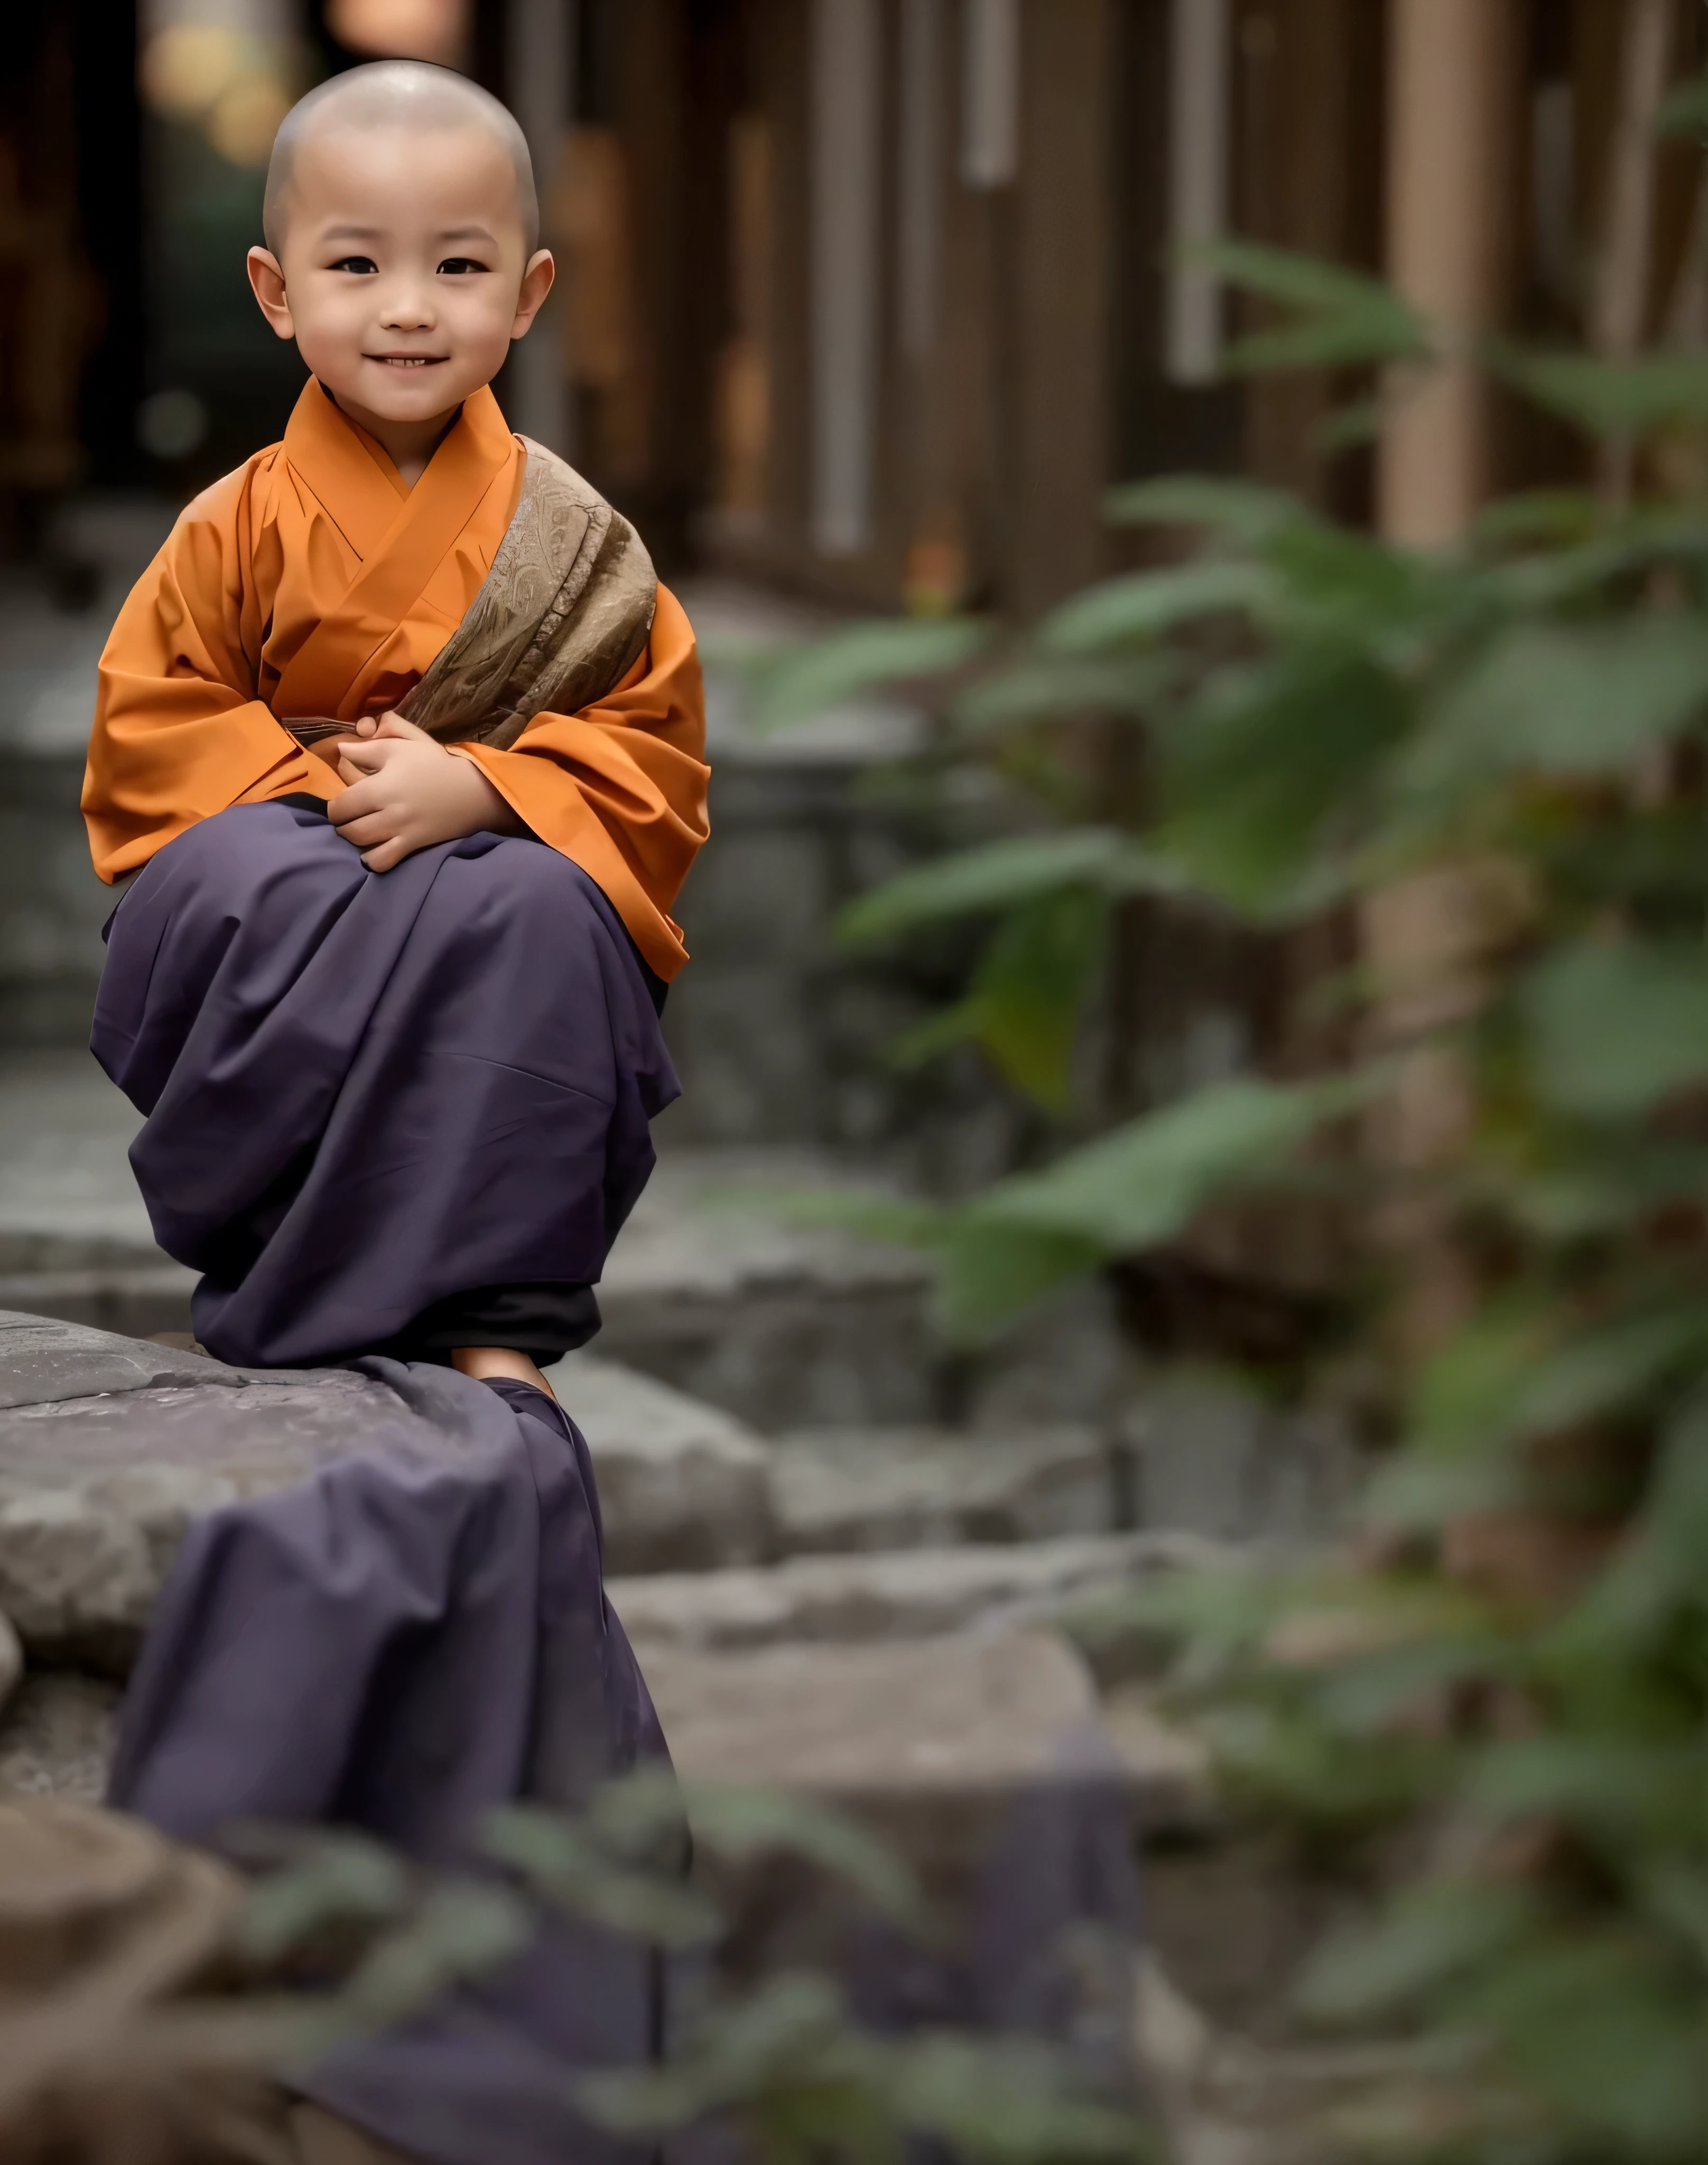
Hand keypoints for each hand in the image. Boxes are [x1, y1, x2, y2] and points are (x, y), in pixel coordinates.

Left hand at [329, 711, 519, 871]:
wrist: (472, 789)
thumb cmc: (435, 764)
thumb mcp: (401, 746)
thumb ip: (367, 747)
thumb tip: (341, 748)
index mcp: (379, 786)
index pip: (339, 805)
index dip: (334, 805)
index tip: (341, 802)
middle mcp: (386, 813)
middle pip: (346, 827)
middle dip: (342, 823)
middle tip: (349, 817)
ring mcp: (399, 832)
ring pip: (360, 845)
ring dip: (354, 839)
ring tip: (359, 831)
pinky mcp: (412, 846)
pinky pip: (382, 862)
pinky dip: (372, 859)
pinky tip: (374, 851)